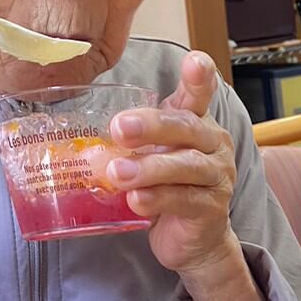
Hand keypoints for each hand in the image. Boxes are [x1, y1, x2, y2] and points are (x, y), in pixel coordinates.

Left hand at [109, 52, 237, 276]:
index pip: (199, 96)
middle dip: (152, 125)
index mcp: (197, 125)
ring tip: (117, 174)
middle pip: (186, 127)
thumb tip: (84, 136)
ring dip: (149, 168)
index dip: (198, 78)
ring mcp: (217, 177)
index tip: (194, 60)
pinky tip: (136, 201)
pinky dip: (157, 199)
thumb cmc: (168, 189)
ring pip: (185, 165)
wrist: (193, 240)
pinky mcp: (211, 209)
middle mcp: (213, 146)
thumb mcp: (152, 157)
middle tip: (120, 128)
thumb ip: (132, 143)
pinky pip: (184, 200)